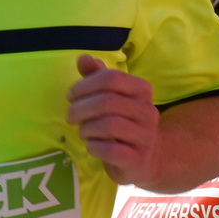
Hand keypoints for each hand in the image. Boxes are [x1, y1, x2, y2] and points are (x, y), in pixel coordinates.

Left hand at [66, 54, 161, 184]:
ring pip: (110, 125)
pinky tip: (92, 146)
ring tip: (83, 132)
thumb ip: (97, 77)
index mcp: (142, 90)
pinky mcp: (138, 160)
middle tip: (70, 116)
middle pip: (108, 101)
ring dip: (87, 128)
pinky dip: (95, 147)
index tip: (71, 96)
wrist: (146, 159)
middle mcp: (148, 111)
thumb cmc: (122, 123)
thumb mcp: (110, 97)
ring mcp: (146, 136)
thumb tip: (83, 58)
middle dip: (81, 108)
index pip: (111, 78)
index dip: (85, 85)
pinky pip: (111, 150)